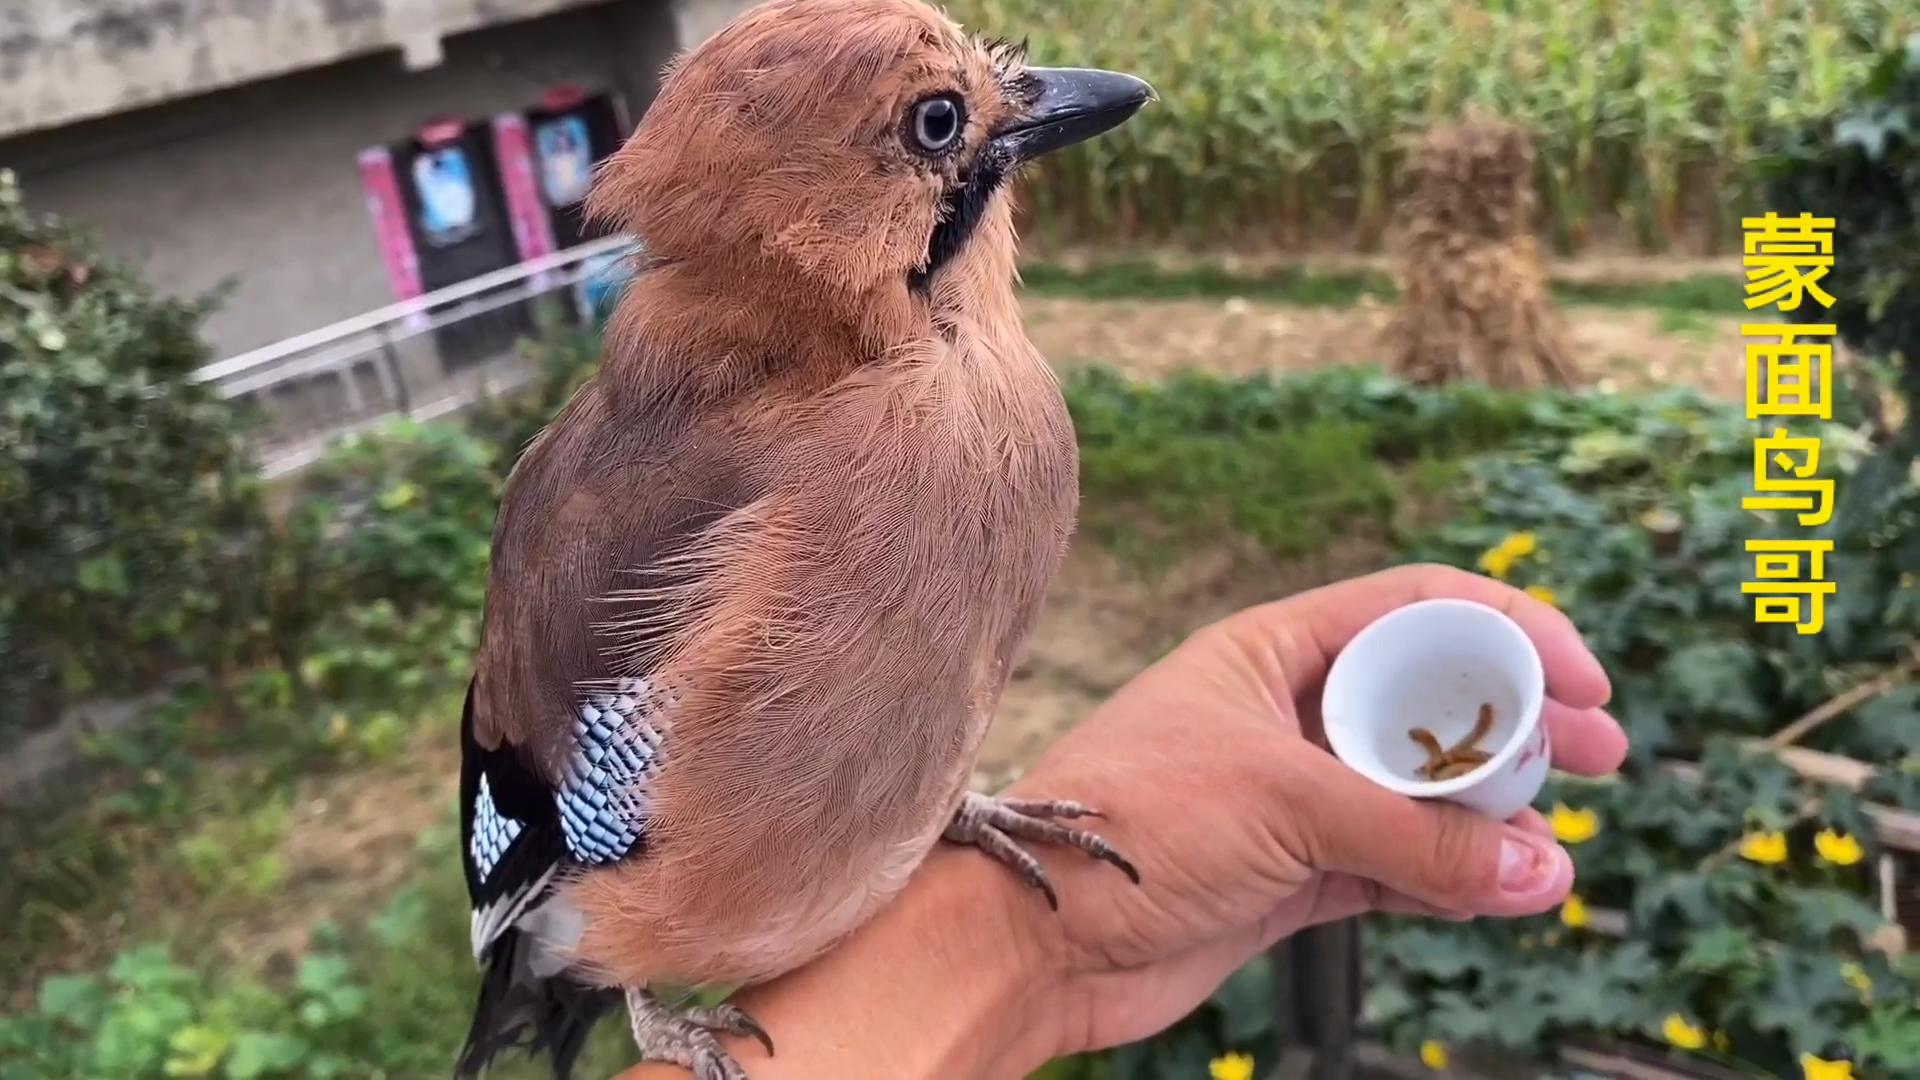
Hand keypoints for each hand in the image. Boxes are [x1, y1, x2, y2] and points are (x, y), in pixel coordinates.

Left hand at [1003, 563, 1627, 1058]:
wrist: (1034, 935)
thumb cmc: (1133, 825)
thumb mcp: (1283, 804)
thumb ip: (1415, 837)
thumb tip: (1542, 867)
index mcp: (1275, 649)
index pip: (1417, 609)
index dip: (1509, 628)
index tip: (1583, 676)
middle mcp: (1289, 713)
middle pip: (1434, 701)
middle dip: (1521, 725)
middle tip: (1602, 757)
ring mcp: (1294, 797)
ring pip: (1422, 793)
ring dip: (1493, 816)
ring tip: (1554, 849)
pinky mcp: (1293, 875)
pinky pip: (1397, 868)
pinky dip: (1452, 880)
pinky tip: (1506, 891)